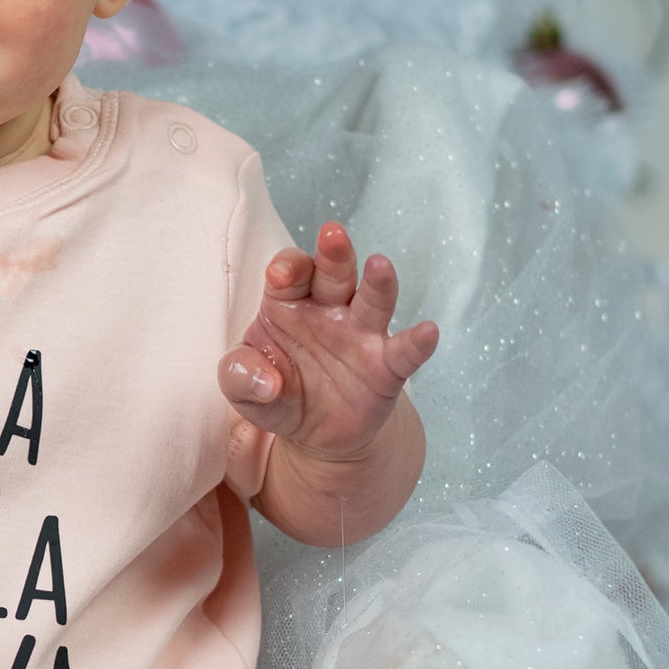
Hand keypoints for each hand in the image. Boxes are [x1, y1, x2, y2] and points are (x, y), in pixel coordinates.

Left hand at [218, 222, 438, 460]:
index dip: (287, 268)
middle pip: (334, 274)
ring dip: (378, 283)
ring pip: (373, 301)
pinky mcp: (387, 367)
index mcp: (290, 302)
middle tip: (332, 235)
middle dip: (334, 254)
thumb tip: (265, 383)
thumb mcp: (242, 389)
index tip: (279, 277)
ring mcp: (362, 334)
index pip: (291, 272)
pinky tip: (428, 331)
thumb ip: (239, 378)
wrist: (313, 433)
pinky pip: (405, 351)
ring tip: (380, 265)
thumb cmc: (274, 394)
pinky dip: (418, 342)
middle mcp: (329, 309)